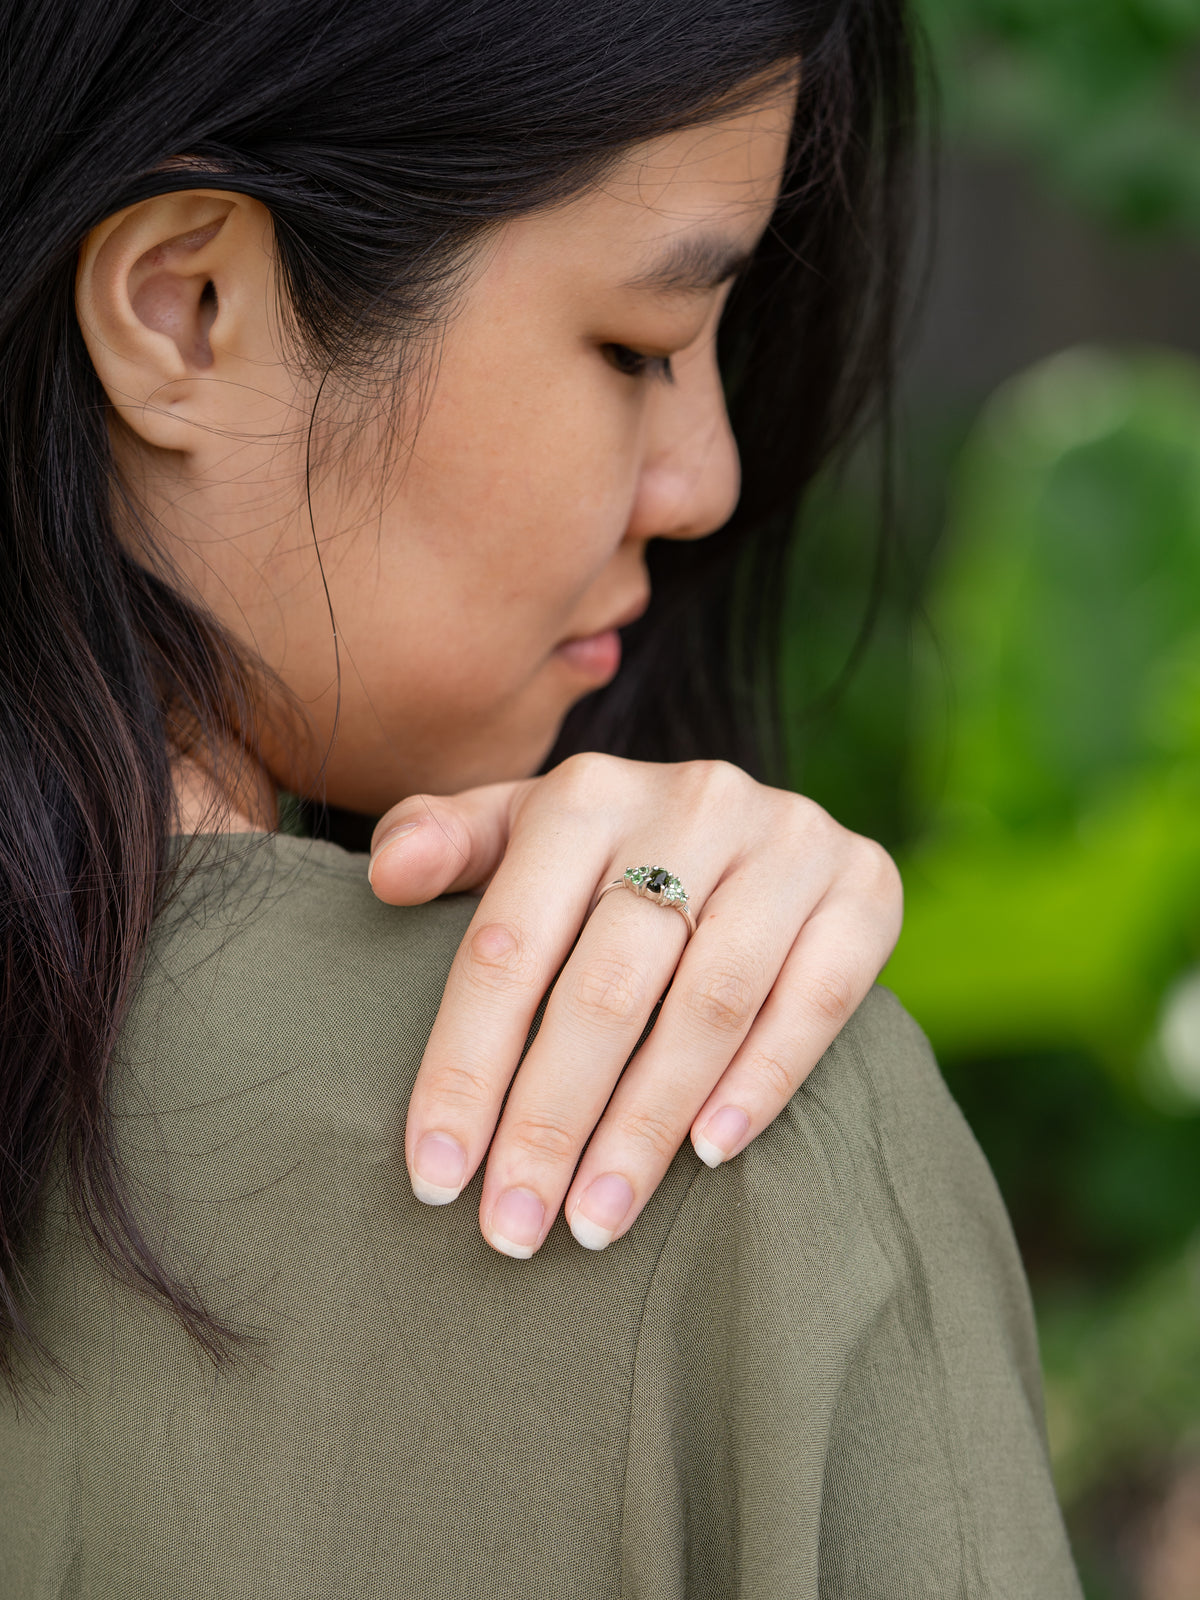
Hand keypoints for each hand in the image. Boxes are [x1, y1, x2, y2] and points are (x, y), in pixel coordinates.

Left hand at [367, 753, 902, 1257]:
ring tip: (596, 1218)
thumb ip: (445, 841)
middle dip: (551, 1120)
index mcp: (586, 793)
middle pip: (607, 986)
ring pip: (710, 1004)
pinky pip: (816, 1000)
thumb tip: (386, 877)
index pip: (509, 946)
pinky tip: (709, 1153)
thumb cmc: (606, 854)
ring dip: (647, 1125)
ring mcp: (788, 840)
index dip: (466, 1066)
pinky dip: (762, 1082)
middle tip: (514, 1227)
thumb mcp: (521, 833)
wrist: (751, 821)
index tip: (436, 1176)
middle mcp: (692, 801)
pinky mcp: (866, 882)